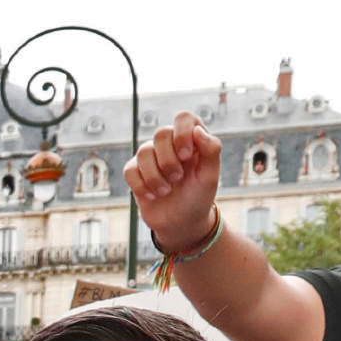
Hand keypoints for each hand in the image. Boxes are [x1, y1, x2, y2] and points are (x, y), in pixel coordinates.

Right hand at [126, 111, 222, 252]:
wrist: (180, 223)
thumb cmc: (198, 197)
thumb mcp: (210, 177)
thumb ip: (211, 150)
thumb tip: (197, 129)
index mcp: (192, 140)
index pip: (184, 117)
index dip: (182, 132)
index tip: (187, 155)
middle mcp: (170, 144)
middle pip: (161, 133)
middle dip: (169, 160)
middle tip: (178, 178)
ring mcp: (151, 157)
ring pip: (143, 151)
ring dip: (155, 176)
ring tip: (166, 191)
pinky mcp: (135, 171)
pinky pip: (130, 170)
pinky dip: (141, 185)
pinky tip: (152, 195)